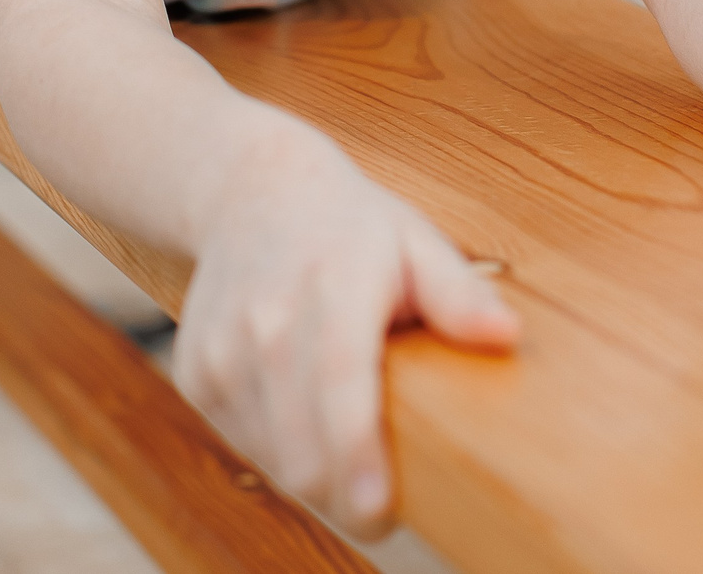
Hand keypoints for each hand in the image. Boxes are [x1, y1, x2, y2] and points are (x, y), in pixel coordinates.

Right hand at [174, 134, 518, 535]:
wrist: (250, 191)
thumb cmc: (349, 226)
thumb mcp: (415, 242)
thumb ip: (457, 294)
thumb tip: (506, 334)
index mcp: (332, 286)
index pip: (339, 380)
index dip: (356, 453)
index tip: (378, 511)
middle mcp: (267, 319)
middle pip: (299, 443)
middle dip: (344, 495)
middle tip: (384, 506)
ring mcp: (222, 347)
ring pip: (272, 456)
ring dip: (313, 472)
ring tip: (348, 447)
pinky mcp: (195, 370)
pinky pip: (241, 441)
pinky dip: (277, 448)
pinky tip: (303, 415)